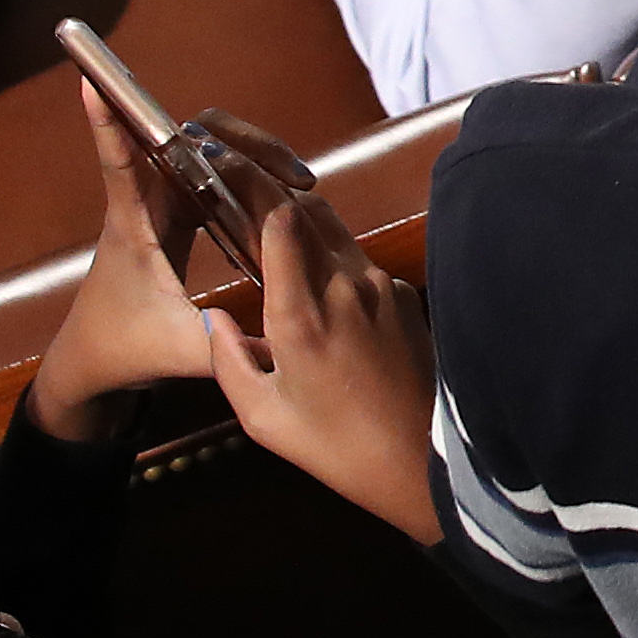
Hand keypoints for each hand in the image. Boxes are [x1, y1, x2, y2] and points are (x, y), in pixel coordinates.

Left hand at [27, 84, 276, 438]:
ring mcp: (160, 206)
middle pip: (184, 142)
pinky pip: (215, 177)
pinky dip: (249, 175)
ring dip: (251, 153)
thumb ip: (226, 349)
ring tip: (299, 180)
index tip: (93, 83)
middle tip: (292, 169)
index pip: (118, 165)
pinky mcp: (176, 216)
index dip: (107, 124)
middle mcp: (144, 205)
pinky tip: (284, 195)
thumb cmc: (123, 350)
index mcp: (132, 228)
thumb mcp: (177, 352)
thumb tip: (285, 349)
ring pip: (205, 153)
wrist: (94, 360)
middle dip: (240, 140)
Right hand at [200, 131, 442, 546]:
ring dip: (301, 222)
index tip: (222, 175)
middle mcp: (345, 287)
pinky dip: (332, 258)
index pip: (279, 221)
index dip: (251, 192)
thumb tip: (212, 319)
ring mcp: (382, 287)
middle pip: (306, 212)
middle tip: (235, 178)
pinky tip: (317, 281)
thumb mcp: (264, 418)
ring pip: (335, 232)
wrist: (425, 462)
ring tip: (269, 222)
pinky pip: (359, 263)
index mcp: (302, 315)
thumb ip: (229, 362)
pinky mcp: (405, 297)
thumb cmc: (336, 448)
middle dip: (268, 191)